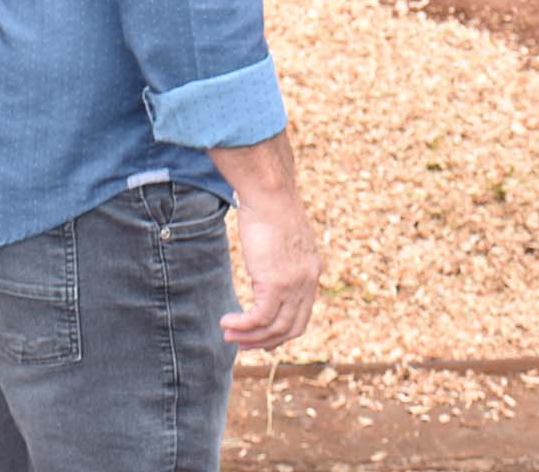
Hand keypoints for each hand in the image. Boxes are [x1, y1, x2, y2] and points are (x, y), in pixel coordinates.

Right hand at [222, 191, 320, 351]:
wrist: (270, 193)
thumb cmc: (270, 207)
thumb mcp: (282, 239)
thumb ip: (280, 258)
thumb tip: (267, 266)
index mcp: (312, 271)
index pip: (302, 315)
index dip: (281, 332)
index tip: (261, 338)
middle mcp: (308, 281)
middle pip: (291, 328)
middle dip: (266, 341)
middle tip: (243, 344)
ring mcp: (293, 285)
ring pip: (274, 328)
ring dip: (250, 337)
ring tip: (228, 335)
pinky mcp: (275, 283)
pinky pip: (259, 318)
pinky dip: (242, 325)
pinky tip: (226, 322)